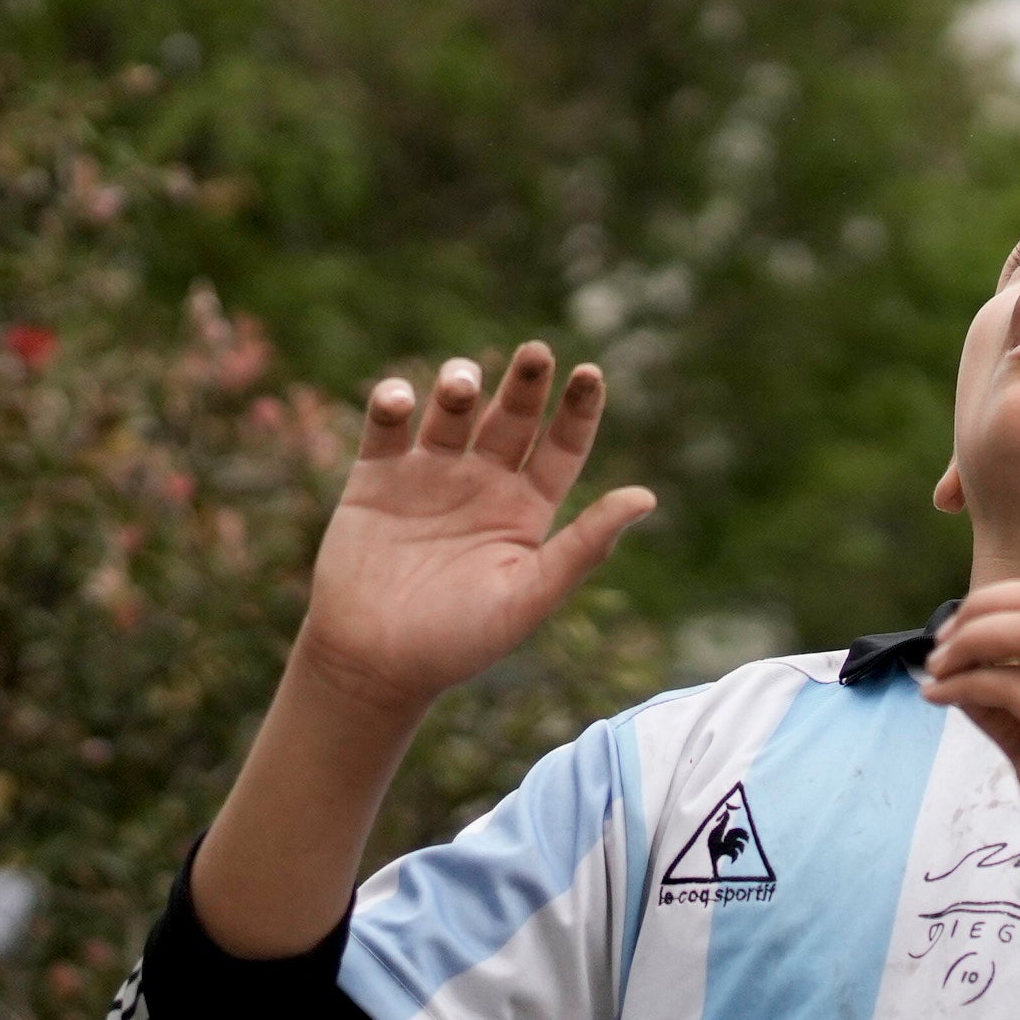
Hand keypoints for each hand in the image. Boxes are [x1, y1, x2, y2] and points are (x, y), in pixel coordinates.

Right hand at [290, 344, 654, 721]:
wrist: (372, 667)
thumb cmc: (457, 642)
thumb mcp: (528, 597)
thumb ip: (584, 547)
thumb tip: (647, 497)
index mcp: (527, 507)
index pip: (562, 445)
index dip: (578, 409)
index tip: (590, 373)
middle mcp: (483, 481)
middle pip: (513, 416)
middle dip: (526, 383)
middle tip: (538, 352)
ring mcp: (429, 474)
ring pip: (453, 411)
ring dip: (459, 387)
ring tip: (463, 384)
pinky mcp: (376, 478)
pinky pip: (388, 427)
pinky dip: (394, 403)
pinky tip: (403, 400)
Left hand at [922, 579, 1019, 925]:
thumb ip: (1012, 702)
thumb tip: (954, 670)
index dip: (1002, 600)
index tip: (958, 627)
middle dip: (982, 611)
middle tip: (940, 644)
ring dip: (970, 642)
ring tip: (936, 669)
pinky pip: (1013, 686)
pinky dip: (967, 685)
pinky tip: (940, 699)